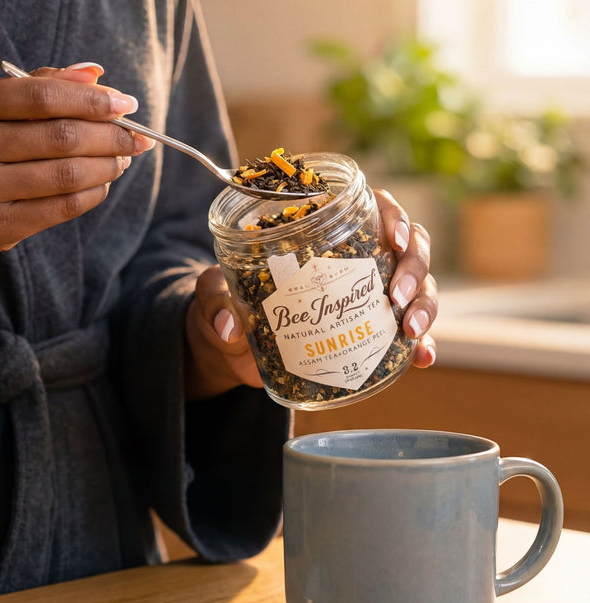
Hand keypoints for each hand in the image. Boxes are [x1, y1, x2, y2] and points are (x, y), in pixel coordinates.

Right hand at [0, 62, 154, 284]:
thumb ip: (37, 88)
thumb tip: (97, 75)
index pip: (43, 97)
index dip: (93, 101)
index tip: (127, 105)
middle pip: (62, 138)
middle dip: (111, 136)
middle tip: (137, 137)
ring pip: (67, 176)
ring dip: (108, 166)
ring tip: (122, 159)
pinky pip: (62, 209)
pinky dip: (93, 193)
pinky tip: (103, 183)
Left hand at [185, 189, 437, 399]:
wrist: (230, 350)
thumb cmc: (226, 304)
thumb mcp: (215, 294)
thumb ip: (217, 302)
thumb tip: (229, 328)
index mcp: (325, 232)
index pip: (374, 208)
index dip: (395, 216)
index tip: (394, 238)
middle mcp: (357, 259)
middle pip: (408, 247)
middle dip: (414, 267)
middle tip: (398, 296)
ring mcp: (367, 296)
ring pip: (417, 288)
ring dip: (424, 306)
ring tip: (410, 331)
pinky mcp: (369, 332)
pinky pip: (406, 334)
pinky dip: (420, 345)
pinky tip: (421, 357)